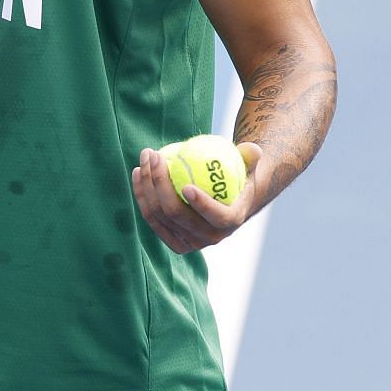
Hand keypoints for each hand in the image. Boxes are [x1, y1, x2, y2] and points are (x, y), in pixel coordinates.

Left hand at [129, 142, 263, 253]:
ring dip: (146, 184)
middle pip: (176, 214)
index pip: (217, 217)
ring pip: (158, 214)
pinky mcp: (170, 238)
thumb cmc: (238, 177)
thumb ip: (251, 157)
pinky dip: (142, 194)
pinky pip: (151, 216)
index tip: (186, 185)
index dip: (202, 205)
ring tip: (145, 159)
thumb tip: (252, 149)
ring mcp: (187, 241)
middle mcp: (208, 237)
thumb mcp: (249, 166)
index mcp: (230, 222)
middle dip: (160, 183)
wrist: (225, 201)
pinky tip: (138, 171)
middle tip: (156, 155)